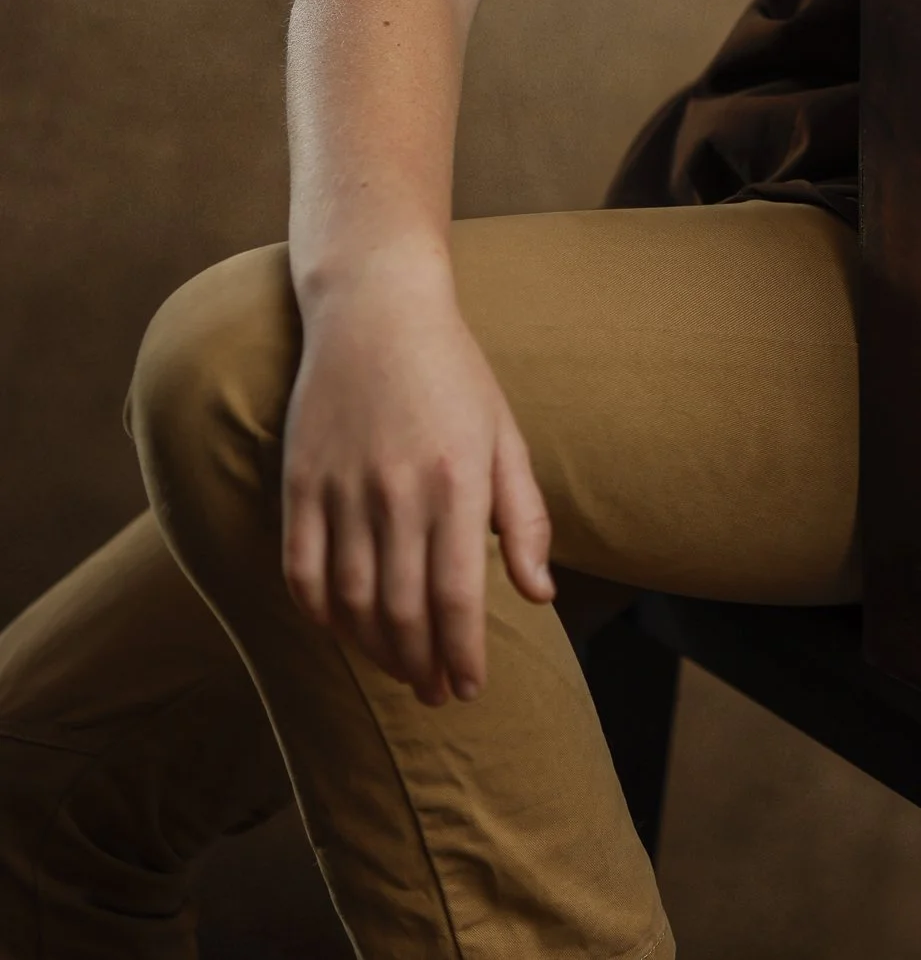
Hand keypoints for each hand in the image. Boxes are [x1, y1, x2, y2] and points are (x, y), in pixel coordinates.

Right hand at [280, 248, 553, 705]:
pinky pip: (301, 571)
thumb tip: (538, 596)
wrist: (376, 308)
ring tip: (400, 669)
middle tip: (436, 693)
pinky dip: (320, 614)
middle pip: (403, 611)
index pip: (455, 597)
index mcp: (455, 482)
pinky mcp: (300, 481)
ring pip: (352, 602)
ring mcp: (341, 488)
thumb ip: (525, 517)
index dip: (461, 653)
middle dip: (422, 666)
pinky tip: (344, 629)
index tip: (468, 687)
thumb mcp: (504, 434)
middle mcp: (396, 492)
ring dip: (375, 650)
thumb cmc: (453, 372)